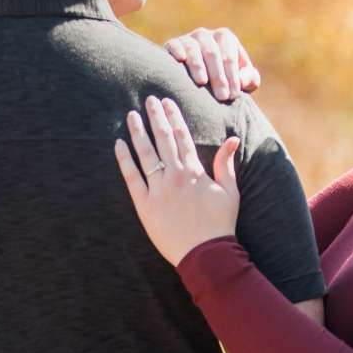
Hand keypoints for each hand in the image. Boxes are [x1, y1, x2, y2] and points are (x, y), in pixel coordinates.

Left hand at [115, 95, 240, 264]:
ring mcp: (159, 189)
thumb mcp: (230, 191)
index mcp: (195, 170)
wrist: (206, 253)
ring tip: (132, 115)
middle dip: (155, 117)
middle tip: (148, 100)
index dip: (174, 117)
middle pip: (163, 139)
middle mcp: (176, 175)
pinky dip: (124, 160)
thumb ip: (226, 164)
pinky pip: (132, 177)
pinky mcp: (145, 205)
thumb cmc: (220, 224)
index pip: (182, 136)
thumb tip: (233, 139)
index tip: (167, 102)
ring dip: (138, 132)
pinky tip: (119, 144)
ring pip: (146, 154)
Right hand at [163, 27, 261, 101]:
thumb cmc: (224, 79)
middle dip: (218, 76)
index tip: (233, 96)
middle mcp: (206, 35)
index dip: (232, 76)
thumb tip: (243, 80)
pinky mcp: (172, 45)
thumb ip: (250, 79)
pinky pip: (174, 45)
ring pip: (194, 49)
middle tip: (222, 97)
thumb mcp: (242, 80)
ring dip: (198, 65)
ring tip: (202, 82)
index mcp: (225, 38)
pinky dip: (177, 50)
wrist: (198, 78)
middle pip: (213, 53)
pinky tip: (181, 61)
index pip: (230, 57)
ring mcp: (188, 38)